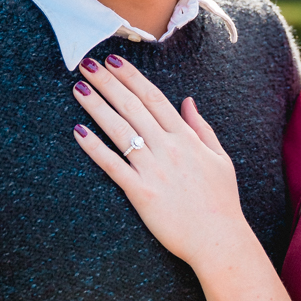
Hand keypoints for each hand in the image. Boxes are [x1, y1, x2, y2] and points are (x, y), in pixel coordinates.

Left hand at [70, 55, 245, 267]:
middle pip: (132, 107)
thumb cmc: (221, 200)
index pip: (153, 98)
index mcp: (185, 138)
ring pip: (119, 130)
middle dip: (108, 83)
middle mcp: (167, 148)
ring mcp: (153, 169)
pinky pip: (112, 165)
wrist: (218, 239)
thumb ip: (201, 127)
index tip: (114, 61)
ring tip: (79, 89)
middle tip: (87, 64)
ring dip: (96, 107)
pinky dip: (94, 148)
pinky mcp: (140, 192)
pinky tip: (79, 131)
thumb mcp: (220, 157)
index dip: (131, 77)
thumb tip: (188, 101)